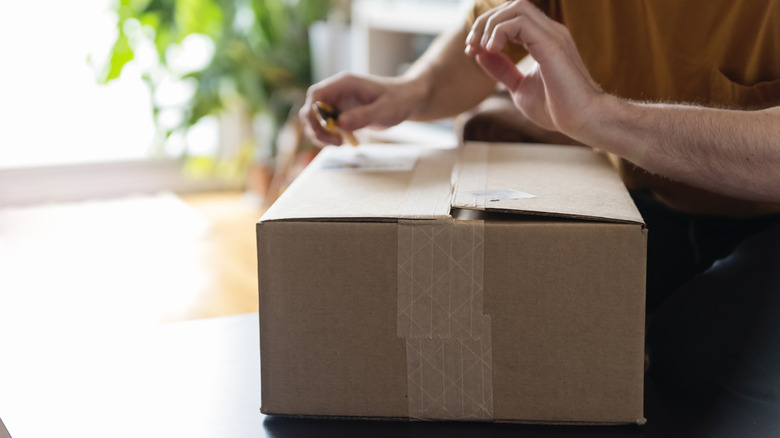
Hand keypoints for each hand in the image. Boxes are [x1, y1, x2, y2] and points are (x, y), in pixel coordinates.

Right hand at [299, 72, 424, 146]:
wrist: (408, 100)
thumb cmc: (399, 100)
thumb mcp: (385, 109)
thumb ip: (364, 115)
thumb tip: (340, 124)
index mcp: (344, 83)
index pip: (316, 95)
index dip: (314, 113)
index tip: (326, 130)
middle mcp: (337, 92)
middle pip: (311, 109)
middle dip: (316, 128)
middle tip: (335, 143)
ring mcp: (338, 103)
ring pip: (316, 120)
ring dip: (321, 135)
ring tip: (340, 144)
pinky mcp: (342, 113)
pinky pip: (326, 126)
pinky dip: (330, 137)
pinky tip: (345, 142)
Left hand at [464, 0, 604, 140]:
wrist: (581, 120)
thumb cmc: (556, 109)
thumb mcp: (519, 87)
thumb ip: (503, 70)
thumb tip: (482, 55)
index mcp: (543, 39)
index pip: (512, 17)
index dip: (487, 29)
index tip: (473, 51)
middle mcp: (550, 31)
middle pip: (512, 6)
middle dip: (485, 22)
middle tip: (472, 47)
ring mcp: (552, 34)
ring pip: (516, 7)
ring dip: (491, 24)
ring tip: (481, 48)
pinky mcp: (551, 43)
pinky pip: (520, 22)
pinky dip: (499, 32)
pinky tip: (492, 50)